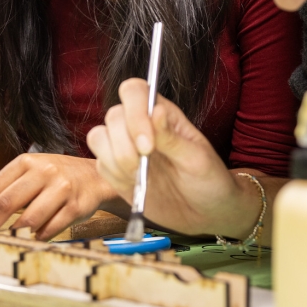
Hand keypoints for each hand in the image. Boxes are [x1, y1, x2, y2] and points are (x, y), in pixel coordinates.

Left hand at [0, 154, 116, 240]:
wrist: (95, 177)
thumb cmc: (56, 178)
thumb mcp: (32, 173)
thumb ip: (8, 189)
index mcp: (25, 162)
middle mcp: (43, 171)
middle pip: (6, 203)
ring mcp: (61, 188)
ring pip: (29, 219)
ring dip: (14, 234)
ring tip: (6, 241)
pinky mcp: (75, 206)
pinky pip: (50, 228)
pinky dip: (38, 237)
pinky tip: (34, 238)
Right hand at [87, 78, 259, 238]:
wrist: (204, 214)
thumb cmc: (208, 182)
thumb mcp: (197, 160)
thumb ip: (172, 138)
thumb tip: (156, 111)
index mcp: (163, 115)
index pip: (135, 92)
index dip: (134, 112)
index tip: (147, 145)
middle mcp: (140, 126)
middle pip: (114, 115)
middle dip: (124, 143)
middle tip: (144, 164)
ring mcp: (126, 148)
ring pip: (98, 137)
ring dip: (114, 158)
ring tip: (139, 176)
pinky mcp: (116, 171)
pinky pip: (100, 164)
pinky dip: (113, 175)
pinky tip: (134, 184)